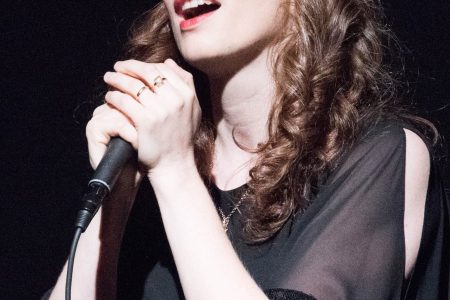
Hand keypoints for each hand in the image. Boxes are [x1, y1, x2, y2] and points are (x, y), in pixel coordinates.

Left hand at [99, 59, 200, 176]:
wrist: (174, 164)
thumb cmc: (181, 138)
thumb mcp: (192, 109)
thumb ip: (185, 84)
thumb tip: (169, 62)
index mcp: (188, 94)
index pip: (163, 69)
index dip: (145, 65)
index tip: (133, 67)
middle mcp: (176, 99)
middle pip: (148, 72)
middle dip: (129, 66)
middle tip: (117, 66)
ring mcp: (161, 110)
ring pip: (133, 85)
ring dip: (117, 79)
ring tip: (109, 79)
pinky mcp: (145, 121)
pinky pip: (124, 101)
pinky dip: (114, 96)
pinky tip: (109, 97)